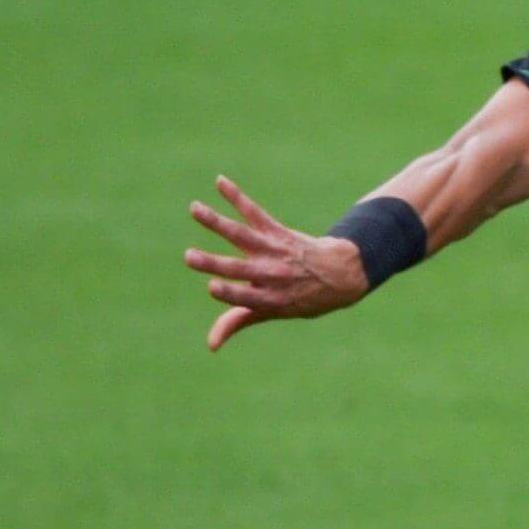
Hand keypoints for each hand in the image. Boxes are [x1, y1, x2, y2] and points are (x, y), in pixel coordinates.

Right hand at [183, 176, 369, 351]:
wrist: (340, 275)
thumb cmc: (300, 298)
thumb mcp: (273, 313)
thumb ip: (238, 321)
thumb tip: (211, 345)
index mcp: (272, 300)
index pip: (248, 299)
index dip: (231, 294)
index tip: (212, 288)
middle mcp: (273, 275)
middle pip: (239, 269)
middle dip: (213, 264)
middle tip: (188, 257)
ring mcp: (275, 251)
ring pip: (241, 235)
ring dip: (216, 222)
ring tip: (194, 209)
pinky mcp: (278, 232)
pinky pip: (255, 212)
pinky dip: (237, 197)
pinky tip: (220, 182)